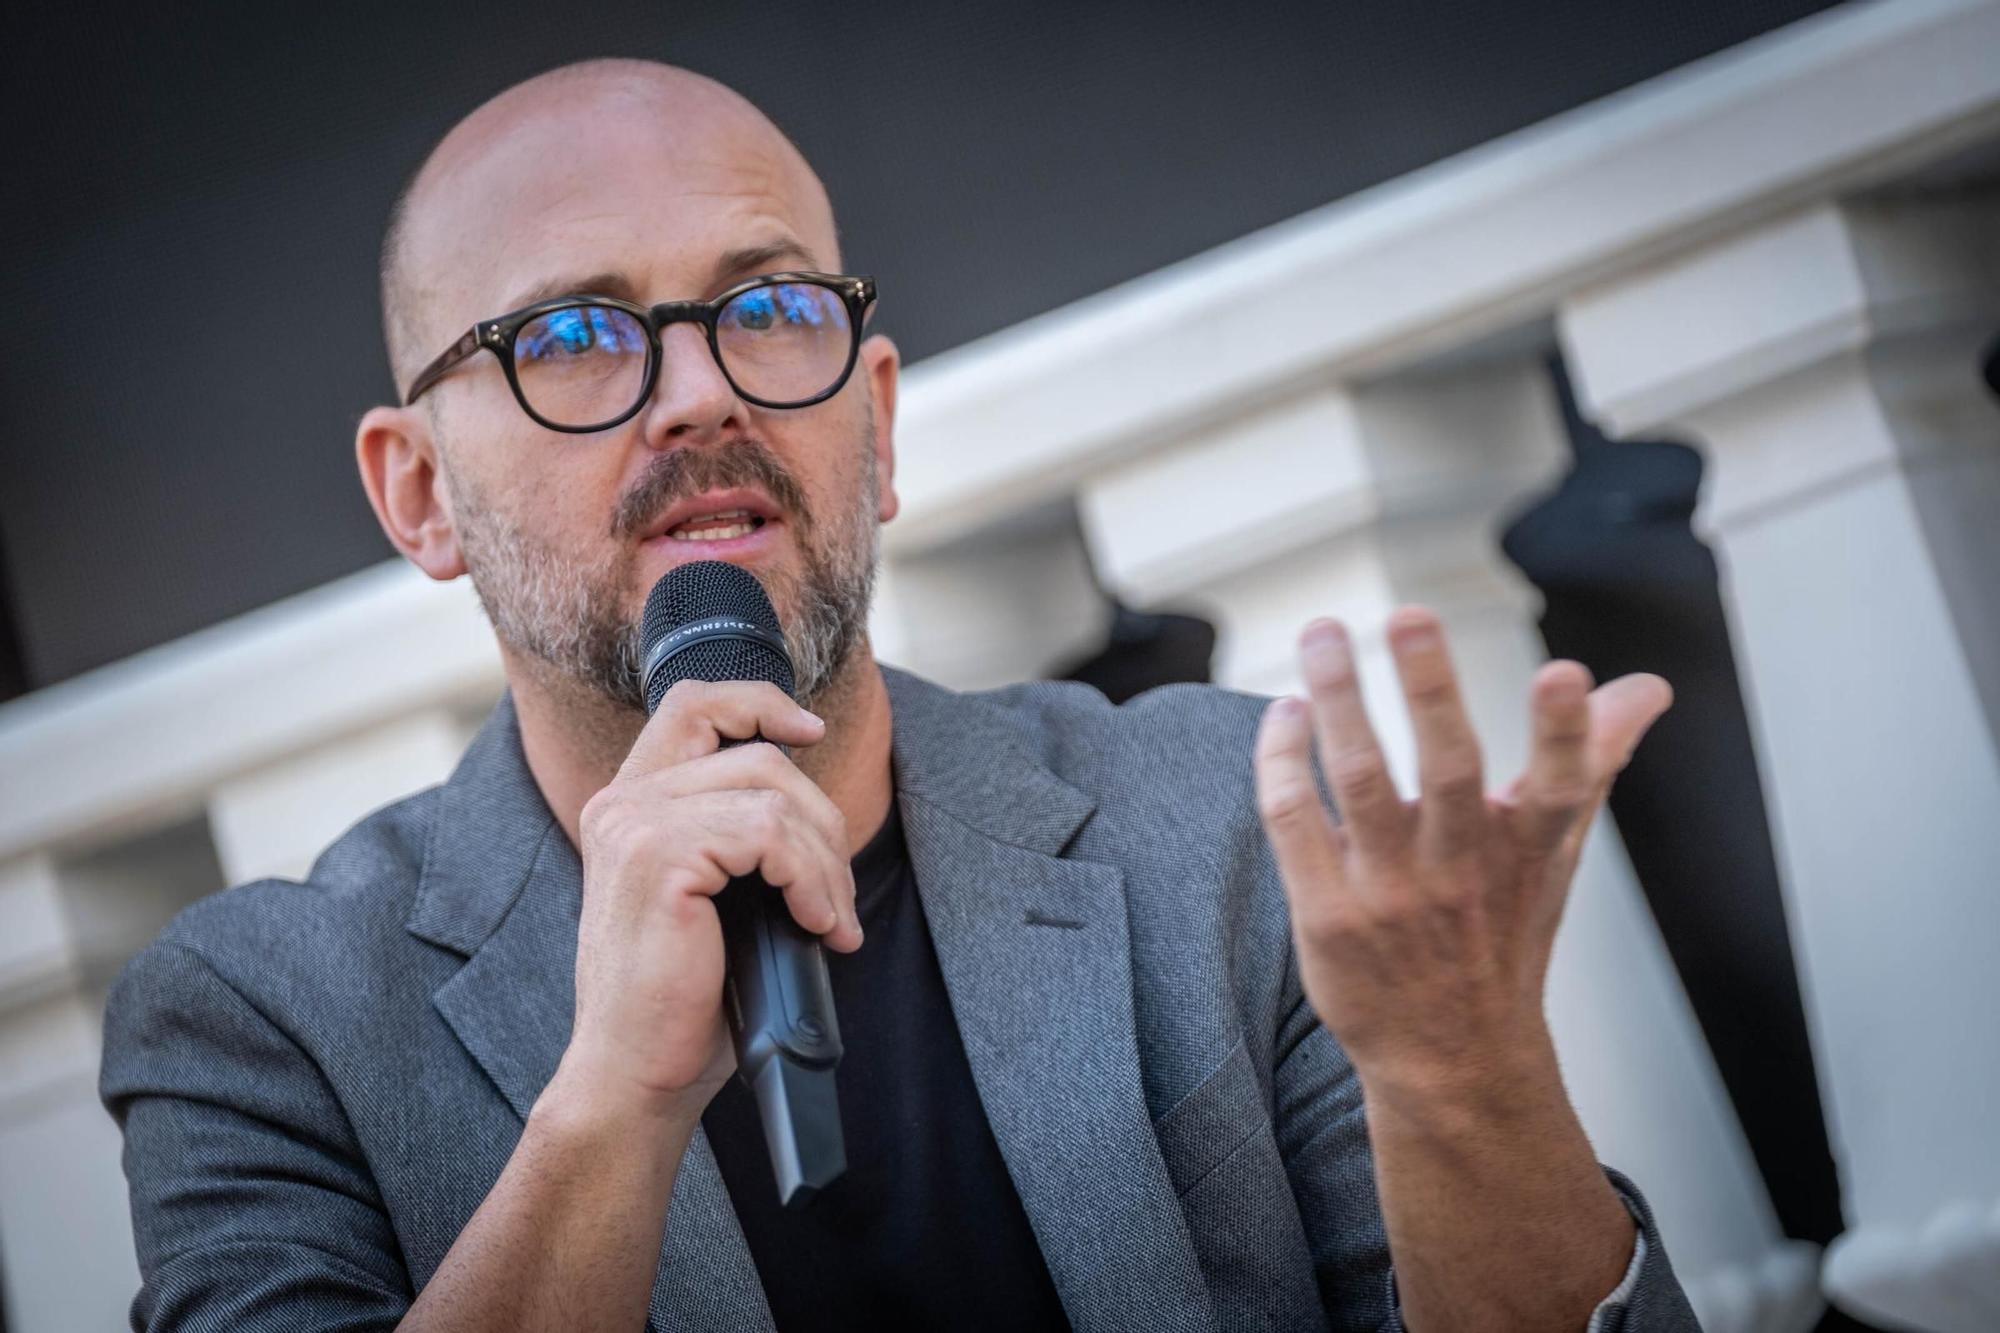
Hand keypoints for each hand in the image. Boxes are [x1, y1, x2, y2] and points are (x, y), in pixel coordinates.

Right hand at [559, 680, 864, 1124]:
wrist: (636, 1071)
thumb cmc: (680, 1000)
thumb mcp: (709, 899)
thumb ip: (735, 838)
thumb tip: (815, 814)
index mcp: (628, 806)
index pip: (693, 705)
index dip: (759, 703)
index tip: (810, 732)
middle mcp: (621, 803)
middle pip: (758, 757)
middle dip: (821, 823)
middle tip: (836, 900)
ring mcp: (634, 825)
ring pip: (773, 797)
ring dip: (824, 863)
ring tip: (831, 921)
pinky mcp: (658, 857)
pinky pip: (767, 833)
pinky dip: (810, 878)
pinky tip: (815, 923)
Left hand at [1252, 607, 1671, 1100]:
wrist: (1450, 1060)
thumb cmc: (1503, 936)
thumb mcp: (1555, 853)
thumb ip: (1592, 759)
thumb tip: (1645, 687)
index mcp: (1527, 850)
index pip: (1561, 786)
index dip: (1566, 731)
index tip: (1563, 673)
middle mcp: (1461, 871)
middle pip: (1446, 768)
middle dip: (1430, 687)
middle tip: (1409, 613)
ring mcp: (1389, 894)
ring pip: (1357, 779)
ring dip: (1339, 700)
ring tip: (1326, 633)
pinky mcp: (1325, 914)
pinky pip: (1295, 820)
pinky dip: (1284, 760)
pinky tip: (1286, 712)